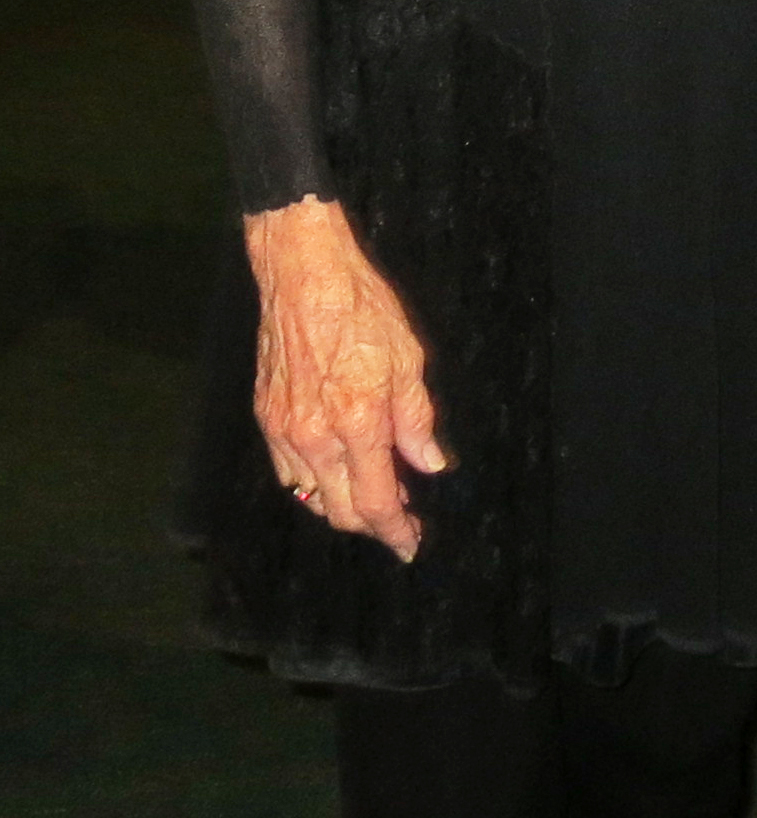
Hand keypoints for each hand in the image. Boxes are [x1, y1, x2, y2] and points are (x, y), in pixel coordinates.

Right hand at [245, 194, 445, 558]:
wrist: (304, 272)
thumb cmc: (360, 307)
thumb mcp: (407, 359)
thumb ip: (417, 420)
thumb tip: (428, 464)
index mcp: (357, 422)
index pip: (375, 502)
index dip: (395, 531)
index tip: (411, 544)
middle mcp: (315, 435)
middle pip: (339, 511)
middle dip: (371, 524)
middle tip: (401, 517)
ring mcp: (285, 428)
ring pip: (311, 495)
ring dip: (341, 504)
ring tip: (372, 490)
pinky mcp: (266, 416)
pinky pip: (288, 470)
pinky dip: (313, 482)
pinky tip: (334, 468)